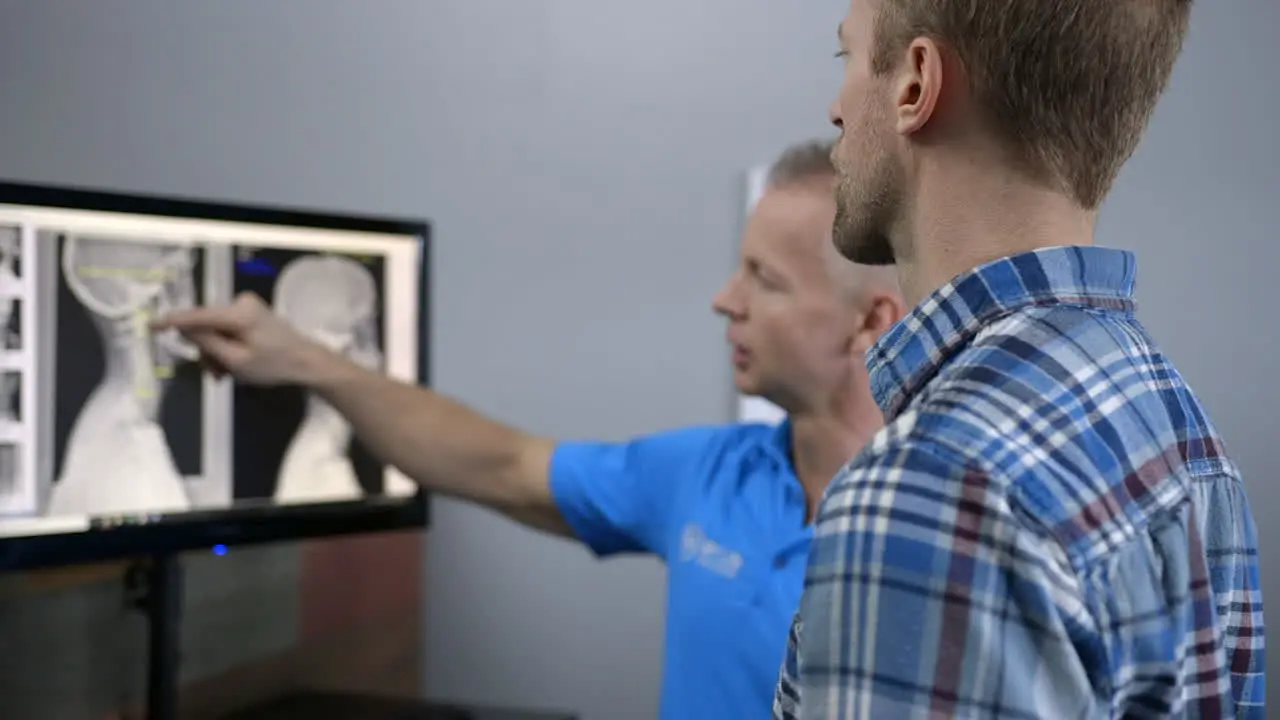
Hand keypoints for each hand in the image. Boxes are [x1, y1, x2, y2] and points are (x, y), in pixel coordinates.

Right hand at [150, 291, 324, 385]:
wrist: (308, 362)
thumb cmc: (274, 364)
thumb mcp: (237, 361)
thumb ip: (208, 343)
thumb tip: (184, 328)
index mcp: (239, 313)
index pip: (197, 315)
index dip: (172, 321)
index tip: (150, 325)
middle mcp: (241, 303)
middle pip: (207, 326)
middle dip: (206, 351)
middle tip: (215, 375)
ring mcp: (248, 307)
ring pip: (216, 331)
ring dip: (216, 353)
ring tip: (226, 374)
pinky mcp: (252, 314)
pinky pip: (228, 330)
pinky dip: (226, 348)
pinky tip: (232, 366)